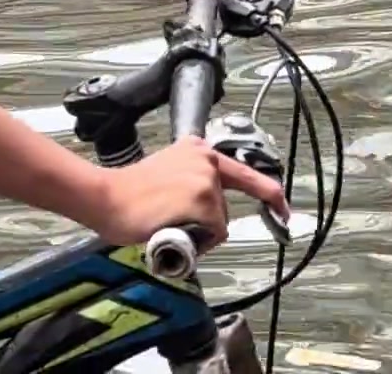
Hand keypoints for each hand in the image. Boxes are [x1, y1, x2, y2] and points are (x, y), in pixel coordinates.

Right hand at [93, 136, 288, 247]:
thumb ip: (189, 178)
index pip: (243, 172)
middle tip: (170, 220)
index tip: (284, 209)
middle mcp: (207, 159)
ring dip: (198, 233)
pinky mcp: (203, 200)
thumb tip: (201, 204)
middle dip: (205, 224)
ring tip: (167, 222)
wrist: (107, 197)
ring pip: (218, 224)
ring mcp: (207, 179)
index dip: (268, 194)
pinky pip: (212, 235)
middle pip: (223, 208)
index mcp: (198, 150)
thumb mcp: (166, 169)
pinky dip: (196, 242)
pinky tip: (172, 228)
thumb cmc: (130, 193)